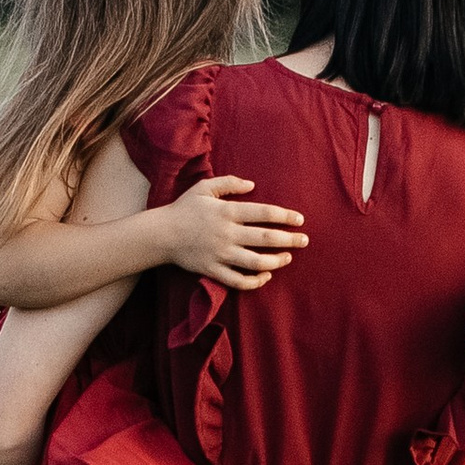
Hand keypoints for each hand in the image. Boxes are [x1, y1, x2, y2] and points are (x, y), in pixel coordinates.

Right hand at [160, 174, 307, 287]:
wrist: (160, 234)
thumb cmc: (183, 208)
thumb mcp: (203, 187)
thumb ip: (229, 183)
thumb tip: (252, 185)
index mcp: (227, 211)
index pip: (264, 214)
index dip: (285, 216)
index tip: (299, 219)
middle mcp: (227, 234)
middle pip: (266, 239)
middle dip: (290, 240)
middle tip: (304, 240)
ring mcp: (220, 254)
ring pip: (256, 262)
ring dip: (277, 261)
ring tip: (288, 258)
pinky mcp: (212, 270)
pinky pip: (238, 281)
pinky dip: (255, 281)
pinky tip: (265, 276)